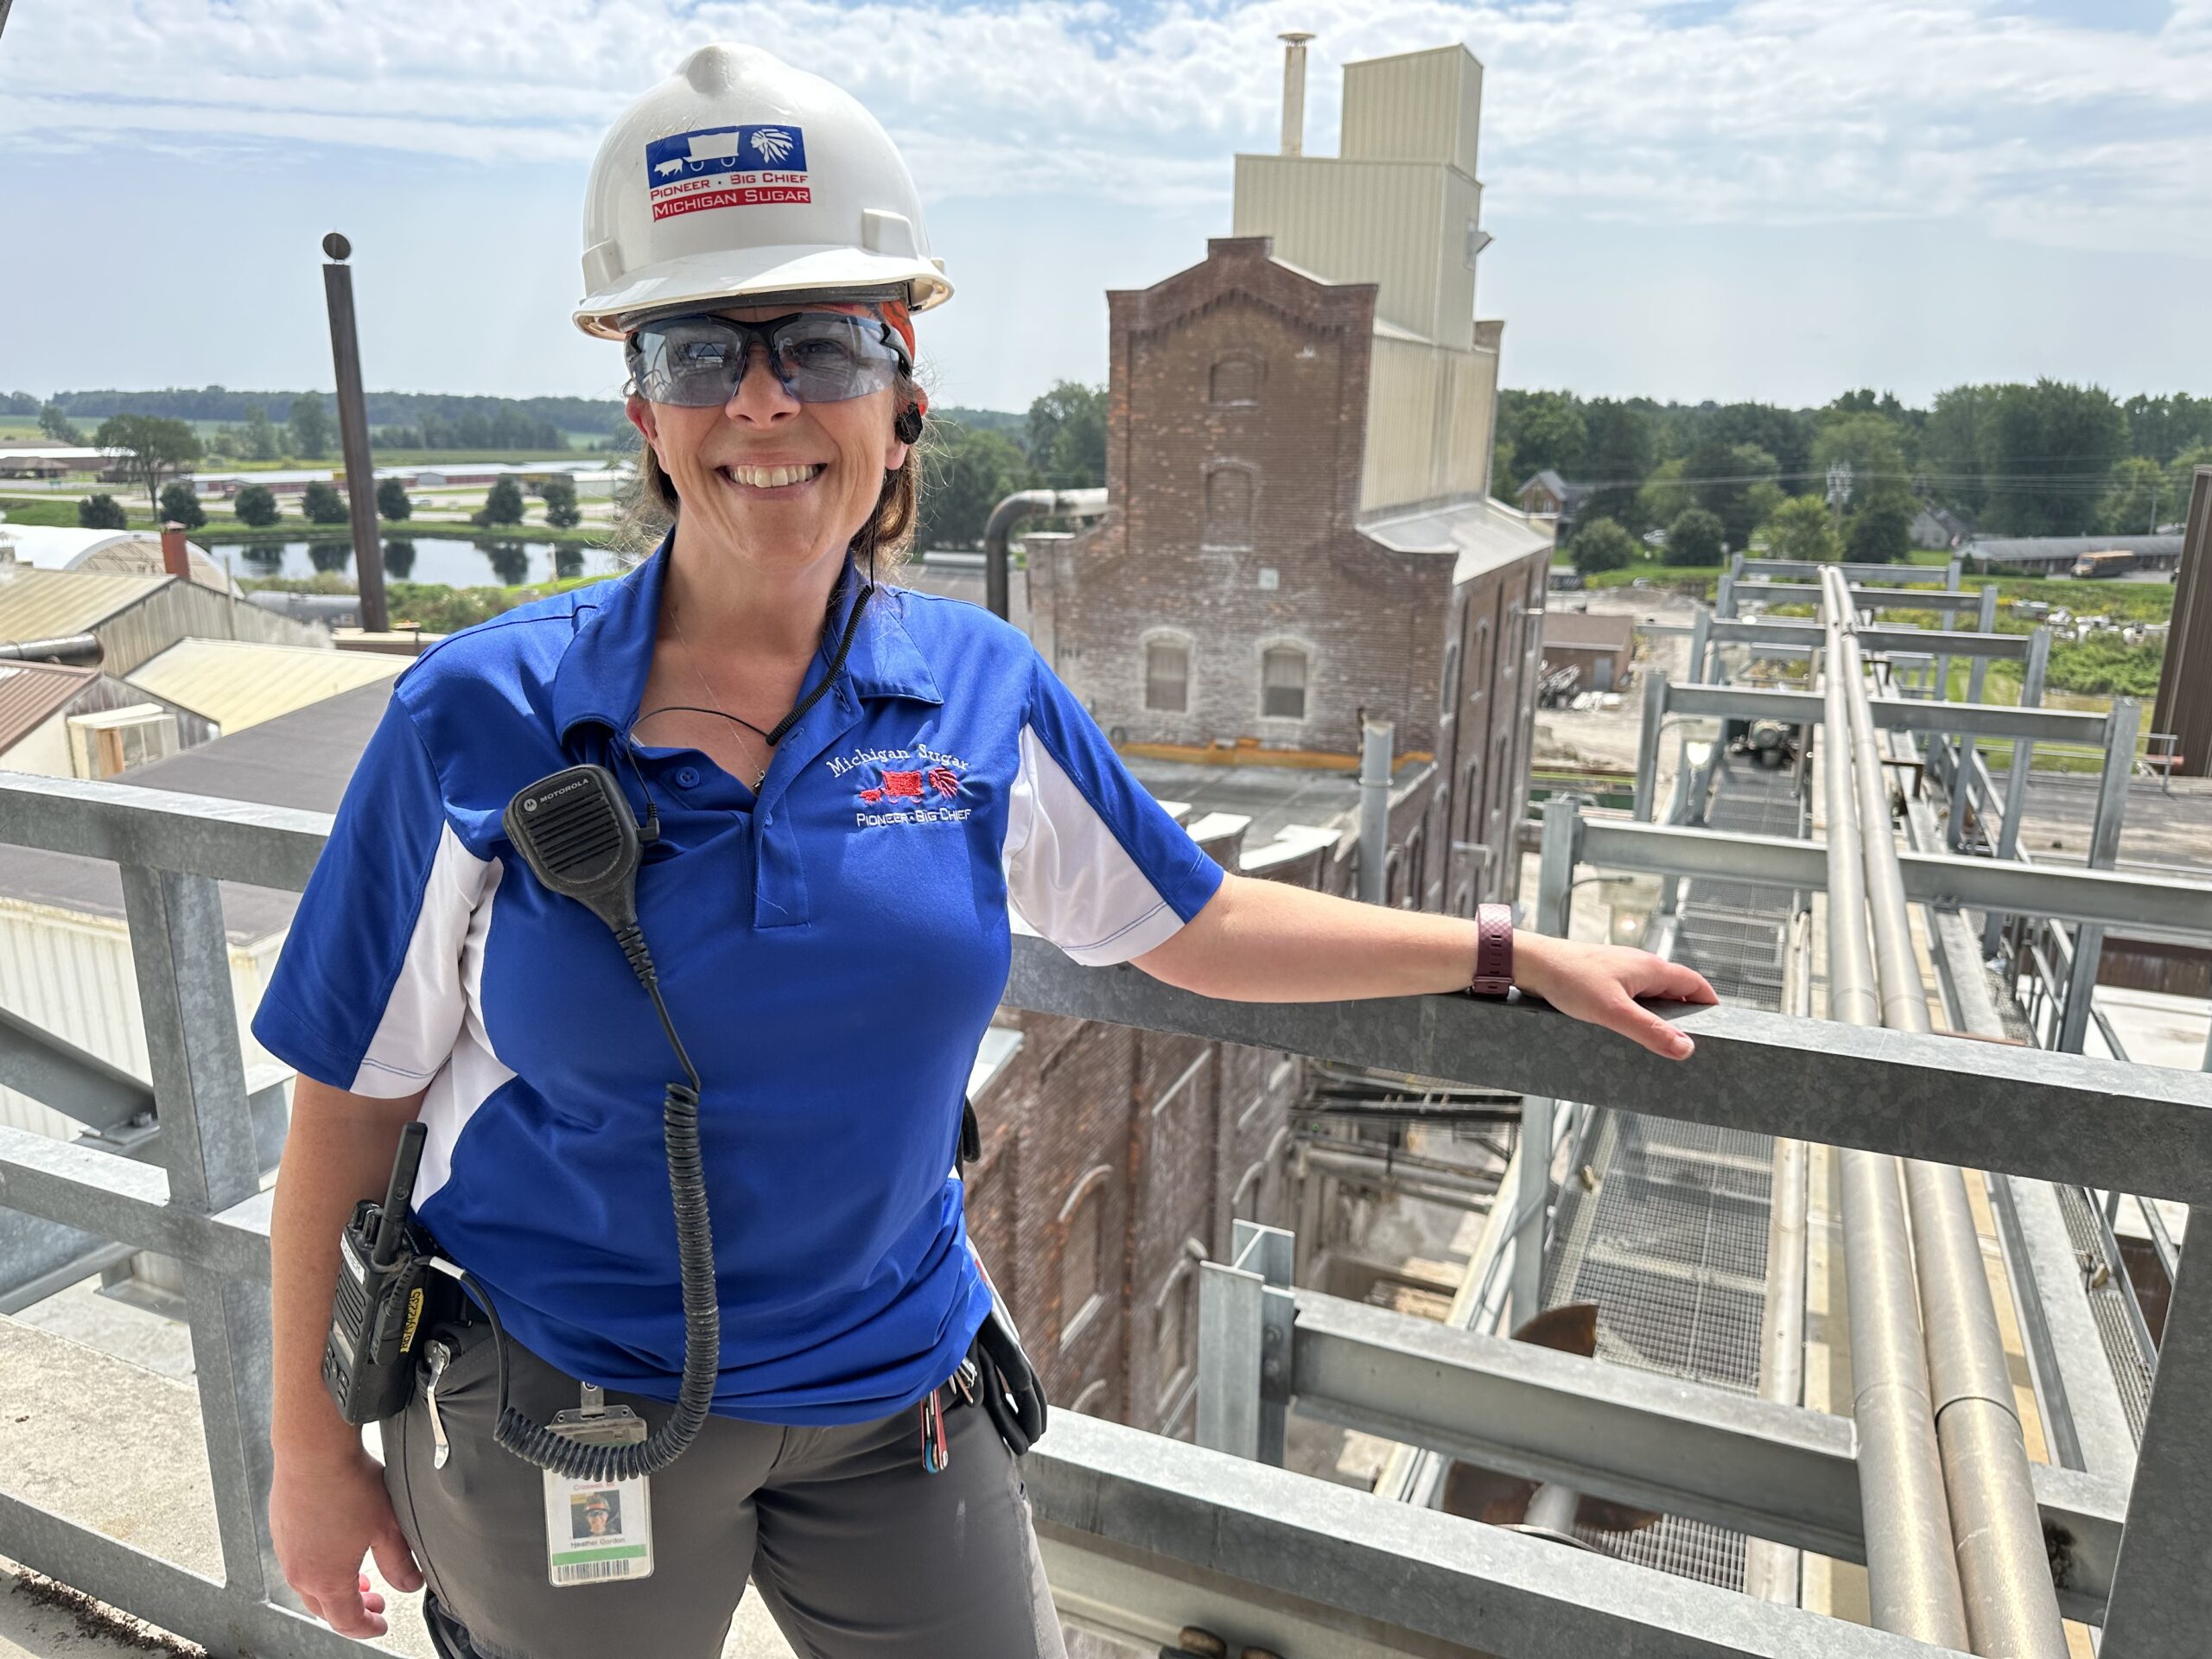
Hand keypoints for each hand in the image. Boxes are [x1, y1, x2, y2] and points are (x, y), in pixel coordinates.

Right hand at [269, 1443, 421, 1636]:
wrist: (313, 1450)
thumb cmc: (349, 1485)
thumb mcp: (387, 1527)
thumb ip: (400, 1563)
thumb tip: (411, 1584)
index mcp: (326, 1579)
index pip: (346, 1622)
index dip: (367, 1627)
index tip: (381, 1624)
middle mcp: (300, 1572)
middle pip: (324, 1608)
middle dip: (351, 1611)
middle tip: (374, 1601)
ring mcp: (286, 1551)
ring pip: (309, 1585)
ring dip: (334, 1589)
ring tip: (358, 1577)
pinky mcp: (280, 1529)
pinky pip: (298, 1561)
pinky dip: (318, 1567)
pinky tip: (336, 1547)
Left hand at [1512, 936, 1717, 1059]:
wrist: (1531, 963)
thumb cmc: (1569, 979)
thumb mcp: (1613, 1011)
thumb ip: (1650, 1031)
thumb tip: (1686, 1048)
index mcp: (1651, 967)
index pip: (1695, 982)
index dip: (1710, 1004)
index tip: (1720, 1027)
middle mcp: (1639, 965)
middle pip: (1675, 990)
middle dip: (1685, 1015)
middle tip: (1687, 1043)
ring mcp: (1620, 971)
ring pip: (1651, 995)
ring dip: (1658, 1016)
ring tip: (1658, 1043)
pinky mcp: (1602, 979)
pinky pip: (1630, 997)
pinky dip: (1636, 1013)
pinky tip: (1626, 1031)